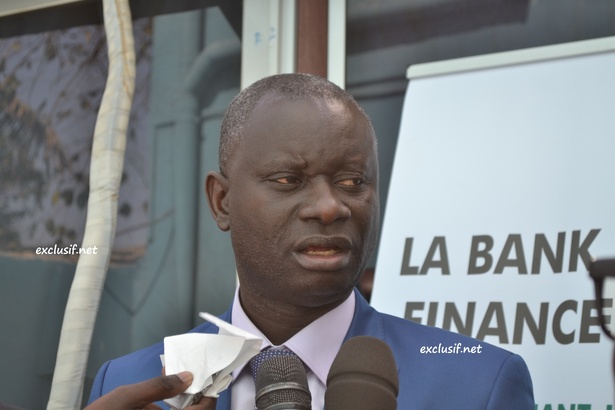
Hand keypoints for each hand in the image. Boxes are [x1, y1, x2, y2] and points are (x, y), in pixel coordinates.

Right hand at [84, 372, 216, 409]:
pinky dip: (174, 404)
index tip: (209, 379)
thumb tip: (187, 377)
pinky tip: (165, 389)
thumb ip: (159, 386)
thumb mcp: (128, 396)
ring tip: (179, 378)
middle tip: (194, 376)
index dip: (210, 396)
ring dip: (187, 400)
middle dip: (199, 396)